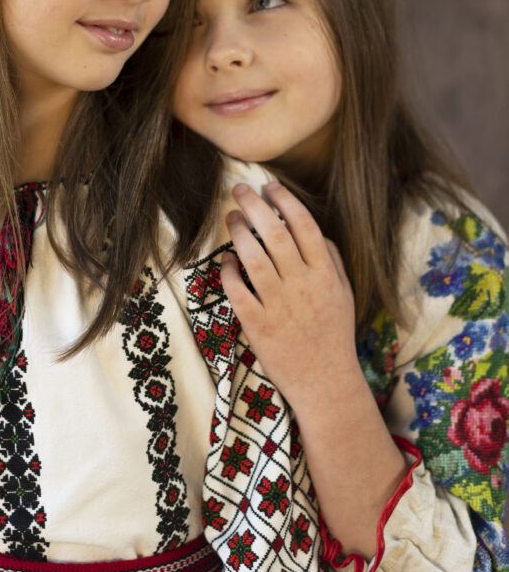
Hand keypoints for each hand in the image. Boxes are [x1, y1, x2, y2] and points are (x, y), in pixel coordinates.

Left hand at [222, 181, 361, 411]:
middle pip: (274, 234)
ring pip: (252, 257)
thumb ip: (332, 260)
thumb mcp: (344, 294)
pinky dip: (228, 271)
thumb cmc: (334, 335)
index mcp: (325, 275)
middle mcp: (302, 286)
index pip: (303, 226)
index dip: (285, 201)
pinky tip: (226, 260)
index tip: (270, 187)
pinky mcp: (258, 325)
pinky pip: (237, 290)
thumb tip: (315, 231)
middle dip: (254, 206)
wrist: (326, 384)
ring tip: (229, 216)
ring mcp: (279, 305)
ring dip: (237, 231)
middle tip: (239, 189)